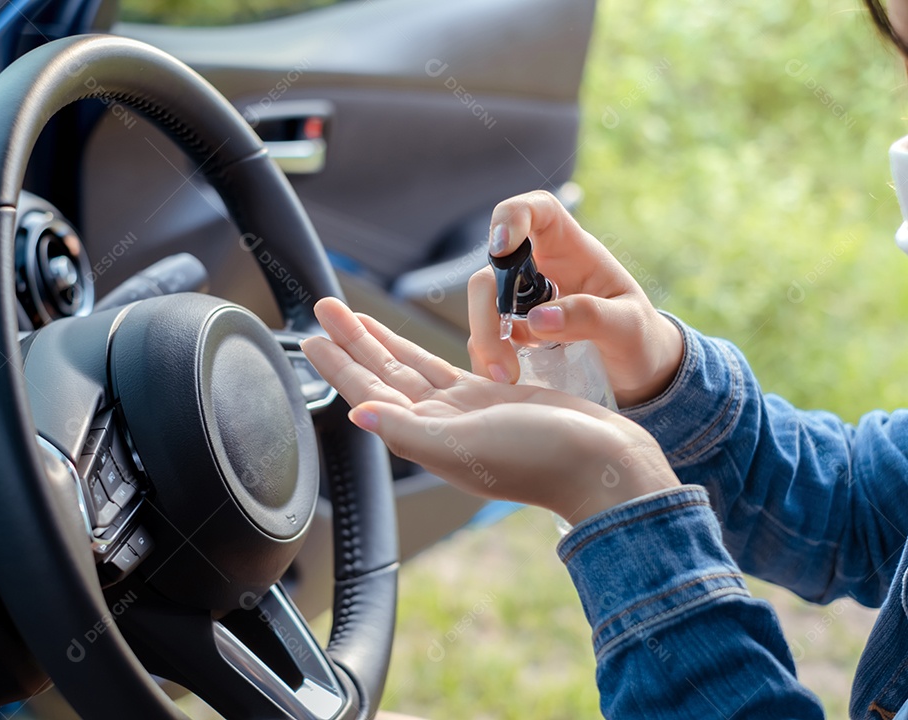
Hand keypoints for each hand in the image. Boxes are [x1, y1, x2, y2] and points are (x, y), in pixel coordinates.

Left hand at [301, 298, 679, 524]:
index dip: (339, 364)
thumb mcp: (466, 446)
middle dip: (352, 341)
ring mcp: (465, 410)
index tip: (311, 338)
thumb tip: (358, 414)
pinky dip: (421, 352)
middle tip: (324, 308)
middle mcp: (440, 423)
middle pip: (383, 373)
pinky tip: (407, 344)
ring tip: (353, 317)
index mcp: (427, 435)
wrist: (601, 463)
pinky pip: (444, 367)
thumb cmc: (539, 461)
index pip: (370, 391)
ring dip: (381, 341)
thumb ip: (409, 431)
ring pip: (411, 367)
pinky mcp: (493, 398)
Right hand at [468, 190, 682, 407]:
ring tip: (505, 378)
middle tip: (501, 358)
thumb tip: (537, 320)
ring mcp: (523, 300)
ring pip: (483, 306)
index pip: (538, 210)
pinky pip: (485, 336)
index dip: (513, 216)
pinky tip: (505, 380)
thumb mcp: (628, 328)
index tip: (501, 248)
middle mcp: (540, 269)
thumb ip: (590, 318)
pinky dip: (486, 358)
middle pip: (492, 271)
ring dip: (485, 342)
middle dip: (487, 312)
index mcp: (572, 251)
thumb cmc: (640, 338)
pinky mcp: (514, 330)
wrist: (639, 373)